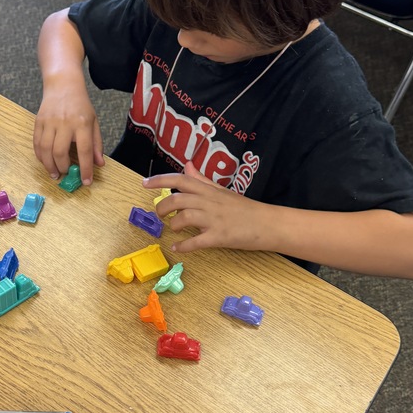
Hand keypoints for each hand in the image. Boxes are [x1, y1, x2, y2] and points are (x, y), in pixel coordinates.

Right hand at [33, 80, 103, 184]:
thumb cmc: (80, 105)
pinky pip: (37, 143)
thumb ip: (96, 144)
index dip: (85, 169)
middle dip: (63, 168)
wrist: (63, 85)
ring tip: (54, 173)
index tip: (86, 181)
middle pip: (60, 152)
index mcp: (82, 123)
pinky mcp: (38, 121)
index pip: (85, 151)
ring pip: (46, 150)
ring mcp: (49, 122)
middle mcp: (65, 123)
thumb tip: (98, 164)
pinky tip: (45, 161)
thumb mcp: (94, 122)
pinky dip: (40, 156)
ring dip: (49, 165)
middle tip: (65, 174)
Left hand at [143, 161, 268, 252]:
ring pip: (184, 218)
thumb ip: (202, 179)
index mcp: (209, 190)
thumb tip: (187, 165)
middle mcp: (209, 202)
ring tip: (173, 229)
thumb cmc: (244, 208)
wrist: (267, 223)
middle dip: (162, 207)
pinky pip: (196, 242)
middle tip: (160, 214)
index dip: (160, 180)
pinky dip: (184, 246)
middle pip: (177, 199)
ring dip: (173, 225)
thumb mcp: (222, 190)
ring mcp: (214, 220)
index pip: (181, 179)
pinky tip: (178, 248)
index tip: (144, 184)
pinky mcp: (220, 237)